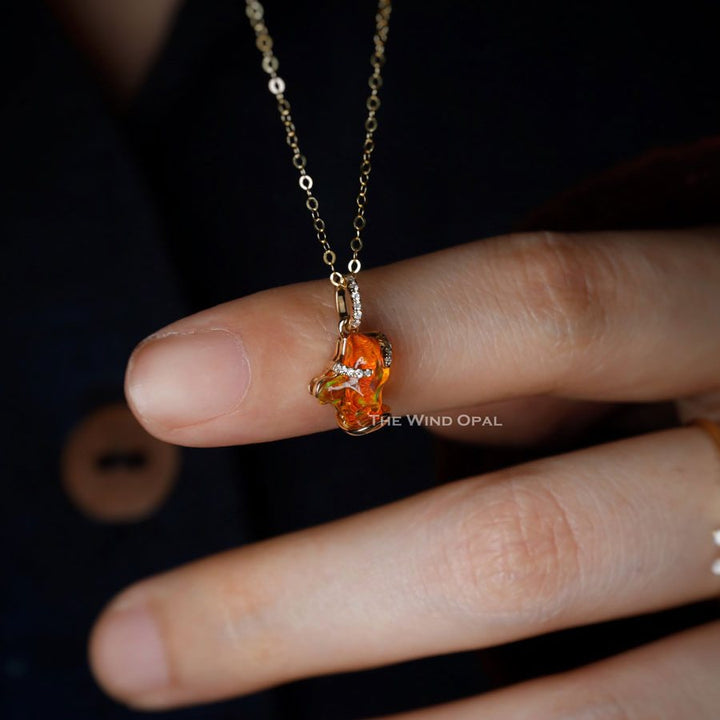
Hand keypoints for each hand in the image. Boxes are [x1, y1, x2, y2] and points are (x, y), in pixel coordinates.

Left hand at [89, 229, 719, 716]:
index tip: (165, 380)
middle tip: (132, 647)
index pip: (540, 306)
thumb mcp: (611, 329)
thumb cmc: (682, 362)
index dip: (352, 337)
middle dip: (311, 602)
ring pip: (593, 701)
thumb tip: (310, 374)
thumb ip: (492, 353)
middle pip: (529, 546)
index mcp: (711, 313)